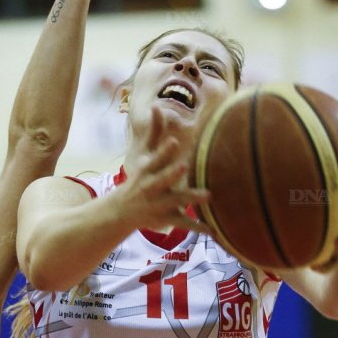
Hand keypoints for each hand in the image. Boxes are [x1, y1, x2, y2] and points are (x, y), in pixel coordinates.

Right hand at [114, 106, 211, 232]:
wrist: (124, 210)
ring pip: (176, 200)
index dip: (164, 152)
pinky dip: (198, 227)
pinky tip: (213, 231)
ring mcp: (160, 203)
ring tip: (208, 194)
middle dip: (172, 173)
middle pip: (163, 179)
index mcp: (148, 171)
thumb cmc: (141, 177)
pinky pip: (184, 223)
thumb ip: (153, 132)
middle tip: (184, 165)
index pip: (156, 159)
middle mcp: (153, 187)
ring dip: (191, 197)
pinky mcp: (167, 218)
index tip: (175, 141)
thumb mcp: (144, 155)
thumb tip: (156, 105)